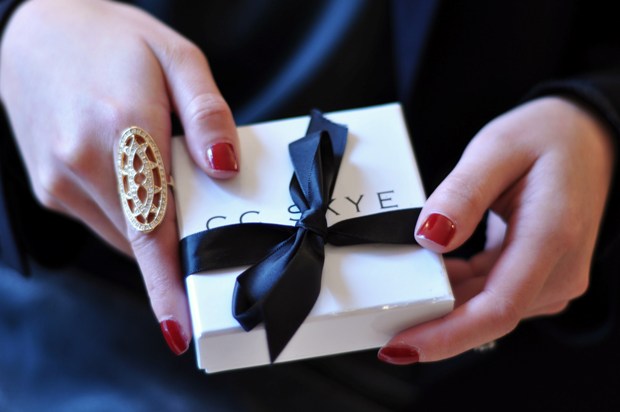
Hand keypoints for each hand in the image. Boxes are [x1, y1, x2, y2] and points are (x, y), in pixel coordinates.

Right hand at [0, 0, 239, 354]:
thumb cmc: (112, 40)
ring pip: (124, 235)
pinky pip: (104, 222)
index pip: (151, 227)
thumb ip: (207, 112)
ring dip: (155, 229)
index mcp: (121, 130)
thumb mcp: (177, 57)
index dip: (166, 284)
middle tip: (209, 232)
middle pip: (144, 238)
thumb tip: (226, 166)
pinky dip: (131, 217)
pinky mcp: (50, 188)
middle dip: (179, 249)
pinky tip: (138, 181)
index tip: (180, 327)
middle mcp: (82, 164)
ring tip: (167, 184)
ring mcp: (59, 181)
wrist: (36, 29)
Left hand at [378, 97, 614, 363]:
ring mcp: (550, 278)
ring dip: (442, 308)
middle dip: (432, 325)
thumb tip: (429, 237)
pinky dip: (456, 290)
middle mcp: (557, 270)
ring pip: (484, 310)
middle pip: (486, 316)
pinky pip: (489, 295)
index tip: (402, 345)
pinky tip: (431, 274)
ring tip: (399, 294)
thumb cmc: (545, 137)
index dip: (446, 335)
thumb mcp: (495, 149)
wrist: (583, 138)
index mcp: (550, 237)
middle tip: (380, 320)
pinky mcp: (537, 276)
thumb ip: (461, 193)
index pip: (497, 309)